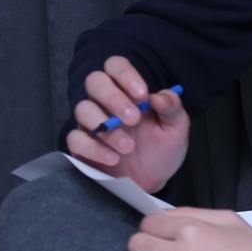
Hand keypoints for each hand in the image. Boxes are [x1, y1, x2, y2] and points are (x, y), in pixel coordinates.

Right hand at [65, 57, 190, 192]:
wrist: (151, 184)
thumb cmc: (160, 152)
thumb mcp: (175, 130)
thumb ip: (172, 109)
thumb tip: (160, 96)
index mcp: (127, 92)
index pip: (116, 66)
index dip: (125, 75)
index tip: (142, 94)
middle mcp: (105, 103)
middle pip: (95, 81)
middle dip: (113, 98)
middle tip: (133, 119)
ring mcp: (91, 124)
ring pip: (83, 109)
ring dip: (106, 128)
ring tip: (128, 147)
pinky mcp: (82, 146)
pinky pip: (75, 139)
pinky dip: (93, 148)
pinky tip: (113, 158)